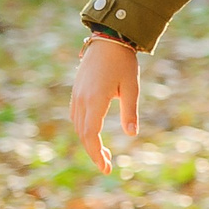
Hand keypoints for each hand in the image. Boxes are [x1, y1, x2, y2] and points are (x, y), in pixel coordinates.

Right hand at [70, 36, 140, 173]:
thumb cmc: (123, 63)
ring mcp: (76, 96)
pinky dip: (84, 130)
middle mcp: (81, 100)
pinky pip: (76, 117)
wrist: (108, 40)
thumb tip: (131, 134)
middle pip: (83, 134)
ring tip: (105, 153)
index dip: (97, 153)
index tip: (106, 168)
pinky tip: (95, 135)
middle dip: (94, 152)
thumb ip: (130, 111)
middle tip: (108, 167)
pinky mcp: (77, 92)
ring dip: (89, 142)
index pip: (91, 135)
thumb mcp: (132, 88)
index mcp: (94, 101)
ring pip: (78, 126)